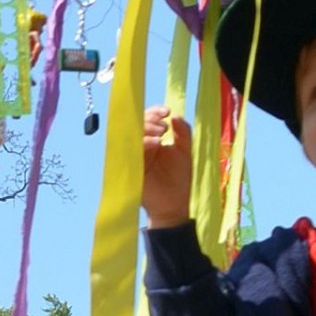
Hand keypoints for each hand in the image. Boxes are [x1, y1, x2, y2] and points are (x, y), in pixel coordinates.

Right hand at [142, 105, 193, 228]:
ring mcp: (135, 156)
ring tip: (161, 134)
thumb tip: (175, 115)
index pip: (148, 119)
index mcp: (153, 139)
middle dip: (151, 119)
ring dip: (146, 129)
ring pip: (132, 134)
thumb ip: (183, 132)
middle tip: (164, 128)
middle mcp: (142, 145)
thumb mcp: (185, 151)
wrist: (174, 204)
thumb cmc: (179, 178)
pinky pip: (130, 150)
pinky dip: (142, 143)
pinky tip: (155, 143)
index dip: (155, 111)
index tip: (167, 112)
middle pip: (138, 123)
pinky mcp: (131, 166)